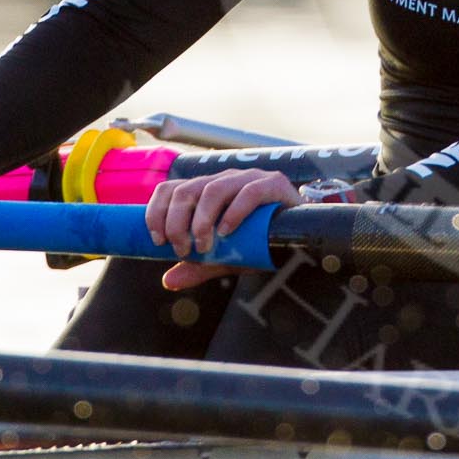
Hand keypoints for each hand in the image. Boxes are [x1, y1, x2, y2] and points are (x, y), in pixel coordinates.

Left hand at [145, 169, 300, 289]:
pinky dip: (234, 212)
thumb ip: (199, 266)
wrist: (301, 237)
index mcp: (207, 190)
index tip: (158, 240)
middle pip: (186, 190)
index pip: (171, 188)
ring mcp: (249, 178)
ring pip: (213, 189)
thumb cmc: (260, 242)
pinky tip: (228, 232)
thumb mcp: (225, 258)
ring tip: (205, 245)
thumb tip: (168, 281)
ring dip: (202, 220)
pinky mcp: (274, 183)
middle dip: (177, 222)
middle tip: (183, 249)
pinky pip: (249, 192)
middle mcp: (224, 179)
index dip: (157, 211)